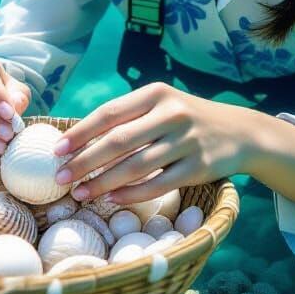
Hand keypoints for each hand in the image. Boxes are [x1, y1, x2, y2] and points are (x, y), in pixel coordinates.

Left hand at [51, 82, 250, 205]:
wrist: (238, 131)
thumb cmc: (184, 119)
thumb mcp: (160, 105)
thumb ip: (127, 117)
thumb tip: (77, 140)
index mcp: (156, 93)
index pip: (109, 113)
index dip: (80, 133)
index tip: (57, 150)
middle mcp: (171, 114)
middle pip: (118, 141)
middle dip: (84, 161)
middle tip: (61, 177)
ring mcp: (186, 141)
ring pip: (135, 166)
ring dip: (103, 183)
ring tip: (80, 194)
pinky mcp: (198, 168)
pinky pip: (157, 185)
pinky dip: (131, 194)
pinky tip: (112, 200)